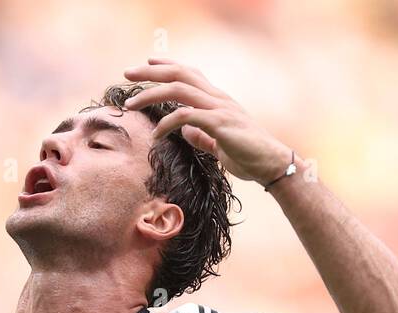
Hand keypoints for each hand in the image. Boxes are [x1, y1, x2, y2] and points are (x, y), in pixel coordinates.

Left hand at [122, 59, 291, 184]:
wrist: (270, 164)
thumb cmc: (247, 155)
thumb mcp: (218, 143)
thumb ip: (202, 135)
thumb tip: (184, 131)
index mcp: (217, 99)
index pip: (189, 73)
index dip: (168, 65)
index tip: (148, 63)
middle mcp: (217, 98)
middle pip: (180, 74)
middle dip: (151, 72)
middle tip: (127, 73)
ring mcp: (219, 108)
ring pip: (179, 90)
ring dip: (151, 94)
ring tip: (131, 104)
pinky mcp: (219, 123)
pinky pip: (186, 117)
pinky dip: (166, 125)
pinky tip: (155, 137)